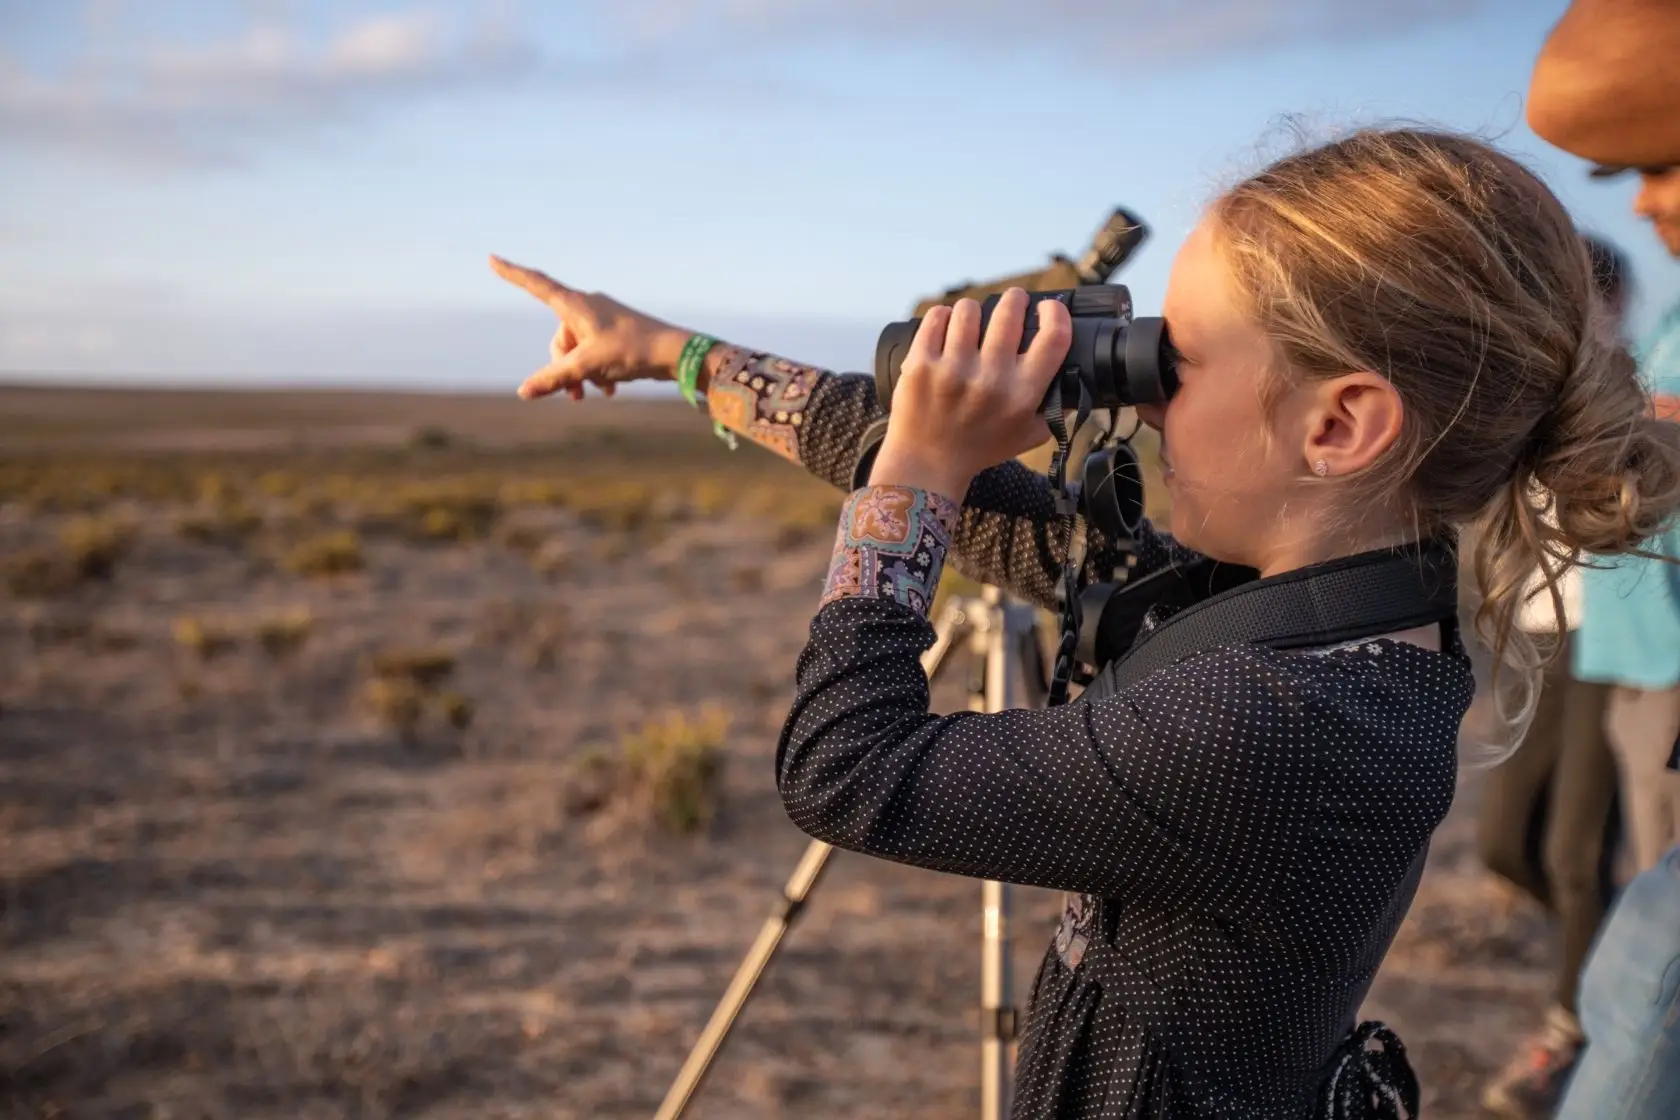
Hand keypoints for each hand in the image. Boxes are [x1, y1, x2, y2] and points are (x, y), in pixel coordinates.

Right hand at [490, 255, 691, 400]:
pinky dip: (598, 371)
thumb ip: (554, 378)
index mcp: (576, 304)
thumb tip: (524, 392)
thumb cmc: (631, 351)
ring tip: (596, 393)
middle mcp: (587, 306)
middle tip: (576, 394)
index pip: (536, 284)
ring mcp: (603, 318)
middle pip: (558, 338)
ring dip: (582, 375)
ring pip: (577, 350)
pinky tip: (611, 390)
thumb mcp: (587, 367)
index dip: (512, 273)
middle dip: (563, 368)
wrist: (676, 353)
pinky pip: (595, 352)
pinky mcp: (617, 332)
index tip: (491, 258)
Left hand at [869, 288, 1071, 498]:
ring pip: (969, 309)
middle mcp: (990, 380)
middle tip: (1012, 302)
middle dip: (1014, 299)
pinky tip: (947, 326)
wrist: (928, 464)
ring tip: (973, 320)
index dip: (1055, 313)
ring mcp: (952, 370)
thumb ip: (1054, 408)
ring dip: (974, 310)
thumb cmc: (979, 447)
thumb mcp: (1029, 435)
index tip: (1047, 308)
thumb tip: (1074, 377)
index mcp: (1022, 395)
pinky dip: (943, 317)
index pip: (1054, 337)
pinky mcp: (920, 365)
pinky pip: (936, 317)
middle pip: (1010, 311)